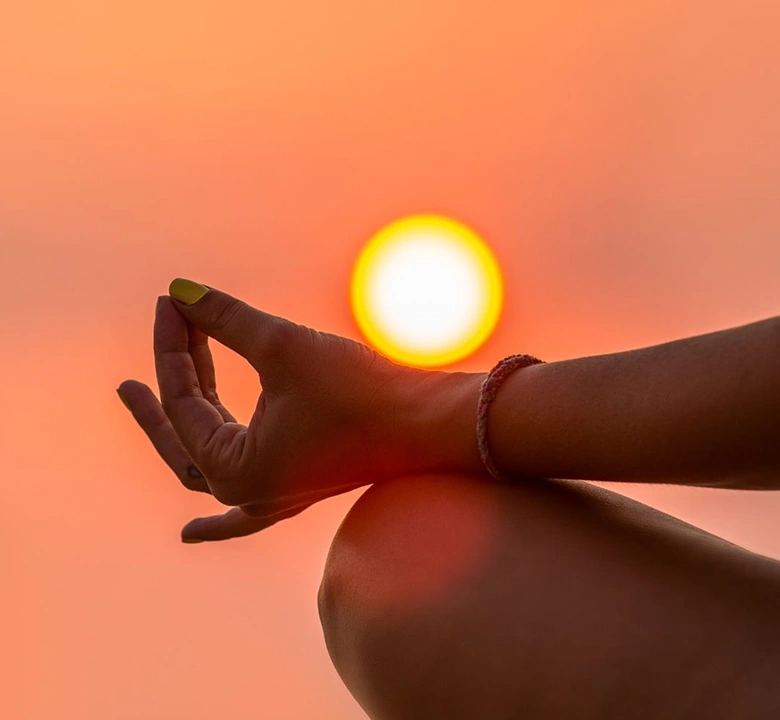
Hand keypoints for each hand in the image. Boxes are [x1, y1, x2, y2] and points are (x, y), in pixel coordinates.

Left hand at [117, 279, 474, 541]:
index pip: (185, 400)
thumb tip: (179, 290)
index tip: (169, 301)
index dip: (173, 344)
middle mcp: (248, 492)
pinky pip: (245, 511)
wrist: (434, 425)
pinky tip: (192, 533)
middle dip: (162, 387)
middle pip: (184, 434)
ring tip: (147, 389)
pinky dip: (218, 523)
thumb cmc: (362, 391)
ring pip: (208, 456)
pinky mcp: (298, 485)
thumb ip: (225, 319)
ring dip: (183, 418)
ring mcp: (274, 495)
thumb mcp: (284, 347)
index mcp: (235, 470)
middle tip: (137, 354)